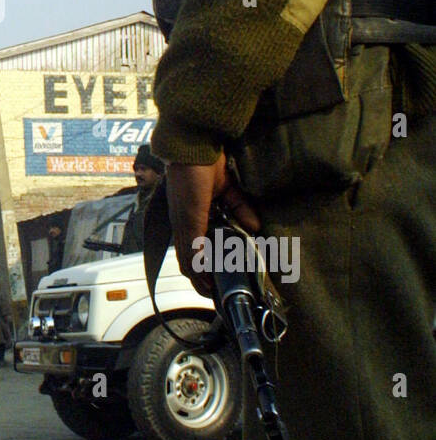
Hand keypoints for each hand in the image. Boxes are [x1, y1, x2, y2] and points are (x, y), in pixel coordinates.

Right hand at [166, 155, 260, 296]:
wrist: (194, 145)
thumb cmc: (186, 183)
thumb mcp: (189, 218)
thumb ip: (196, 244)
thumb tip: (206, 269)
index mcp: (183, 225)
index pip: (189, 259)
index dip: (199, 277)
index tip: (211, 294)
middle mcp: (197, 216)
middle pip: (209, 246)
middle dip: (220, 263)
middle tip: (233, 281)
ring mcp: (212, 202)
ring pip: (226, 228)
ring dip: (236, 242)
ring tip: (247, 258)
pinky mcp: (226, 188)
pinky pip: (238, 207)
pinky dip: (246, 217)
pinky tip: (255, 227)